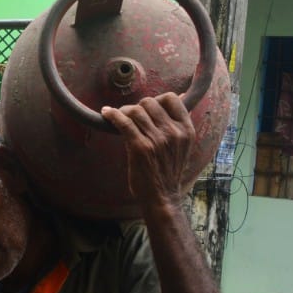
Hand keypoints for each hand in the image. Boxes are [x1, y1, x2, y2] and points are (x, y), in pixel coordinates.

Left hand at [101, 93, 195, 207]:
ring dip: (124, 111)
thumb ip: (179, 123)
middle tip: (131, 116)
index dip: (157, 99)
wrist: (162, 196)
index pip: (172, 98)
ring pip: (136, 111)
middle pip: (150, 102)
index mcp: (186, 130)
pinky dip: (112, 115)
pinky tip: (106, 113)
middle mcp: (173, 133)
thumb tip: (180, 95)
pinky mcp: (140, 147)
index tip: (148, 108)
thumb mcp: (182, 145)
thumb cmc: (169, 170)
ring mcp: (157, 140)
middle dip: (138, 107)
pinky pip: (124, 122)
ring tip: (118, 116)